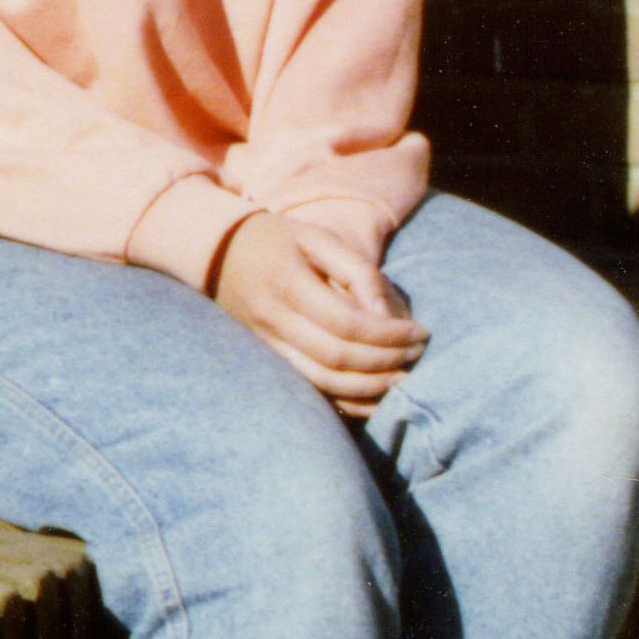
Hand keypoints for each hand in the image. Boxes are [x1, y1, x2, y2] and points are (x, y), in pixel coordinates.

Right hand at [211, 211, 425, 413]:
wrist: (218, 253)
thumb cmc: (279, 241)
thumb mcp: (318, 239)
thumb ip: (357, 272)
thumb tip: (387, 317)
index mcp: (286, 283)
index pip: (346, 323)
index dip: (389, 335)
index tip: (420, 332)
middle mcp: (271, 319)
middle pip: (337, 357)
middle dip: (386, 361)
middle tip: (418, 354)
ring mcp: (265, 344)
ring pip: (323, 382)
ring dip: (370, 386)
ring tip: (403, 378)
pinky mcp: (266, 359)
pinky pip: (310, 391)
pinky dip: (346, 400)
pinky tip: (375, 396)